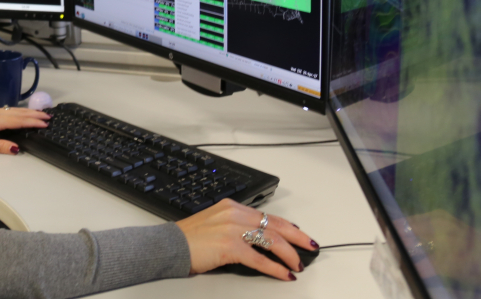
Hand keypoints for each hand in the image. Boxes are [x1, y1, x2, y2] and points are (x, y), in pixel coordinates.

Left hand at [0, 107, 48, 153]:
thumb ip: (0, 146)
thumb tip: (17, 148)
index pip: (19, 121)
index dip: (33, 122)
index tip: (46, 123)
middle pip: (19, 113)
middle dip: (35, 115)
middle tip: (48, 117)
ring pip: (15, 110)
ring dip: (28, 112)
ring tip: (40, 113)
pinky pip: (9, 110)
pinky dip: (19, 111)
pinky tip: (21, 113)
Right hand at [176, 200, 315, 278]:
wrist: (169, 246)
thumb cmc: (189, 239)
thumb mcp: (214, 223)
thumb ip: (235, 227)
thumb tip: (258, 240)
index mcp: (232, 207)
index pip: (267, 215)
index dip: (287, 226)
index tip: (298, 234)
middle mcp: (234, 214)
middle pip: (274, 224)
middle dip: (297, 237)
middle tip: (311, 246)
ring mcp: (232, 229)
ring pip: (271, 239)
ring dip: (289, 254)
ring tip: (297, 264)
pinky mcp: (229, 246)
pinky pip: (259, 258)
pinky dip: (275, 267)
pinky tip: (283, 274)